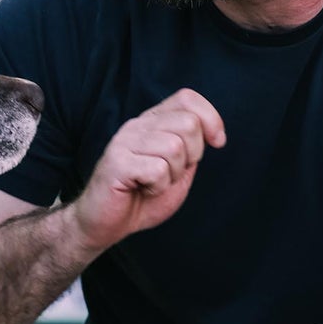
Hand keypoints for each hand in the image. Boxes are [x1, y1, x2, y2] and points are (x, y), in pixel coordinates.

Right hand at [70, 90, 224, 257]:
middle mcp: (137, 126)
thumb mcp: (177, 171)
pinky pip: (157, 169)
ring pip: (175, 147)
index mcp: (152, 123)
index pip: (187, 98)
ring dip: (173, 174)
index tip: (218, 142)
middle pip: (188, 123)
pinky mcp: (117, 162)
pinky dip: (158, 186)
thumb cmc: (140, 198)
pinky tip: (143, 189)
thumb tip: (212, 134)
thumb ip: (191, 150)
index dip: (211, 119)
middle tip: (173, 173)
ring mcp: (125, 142)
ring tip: (155, 183)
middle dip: (193, 155)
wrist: (104, 224)